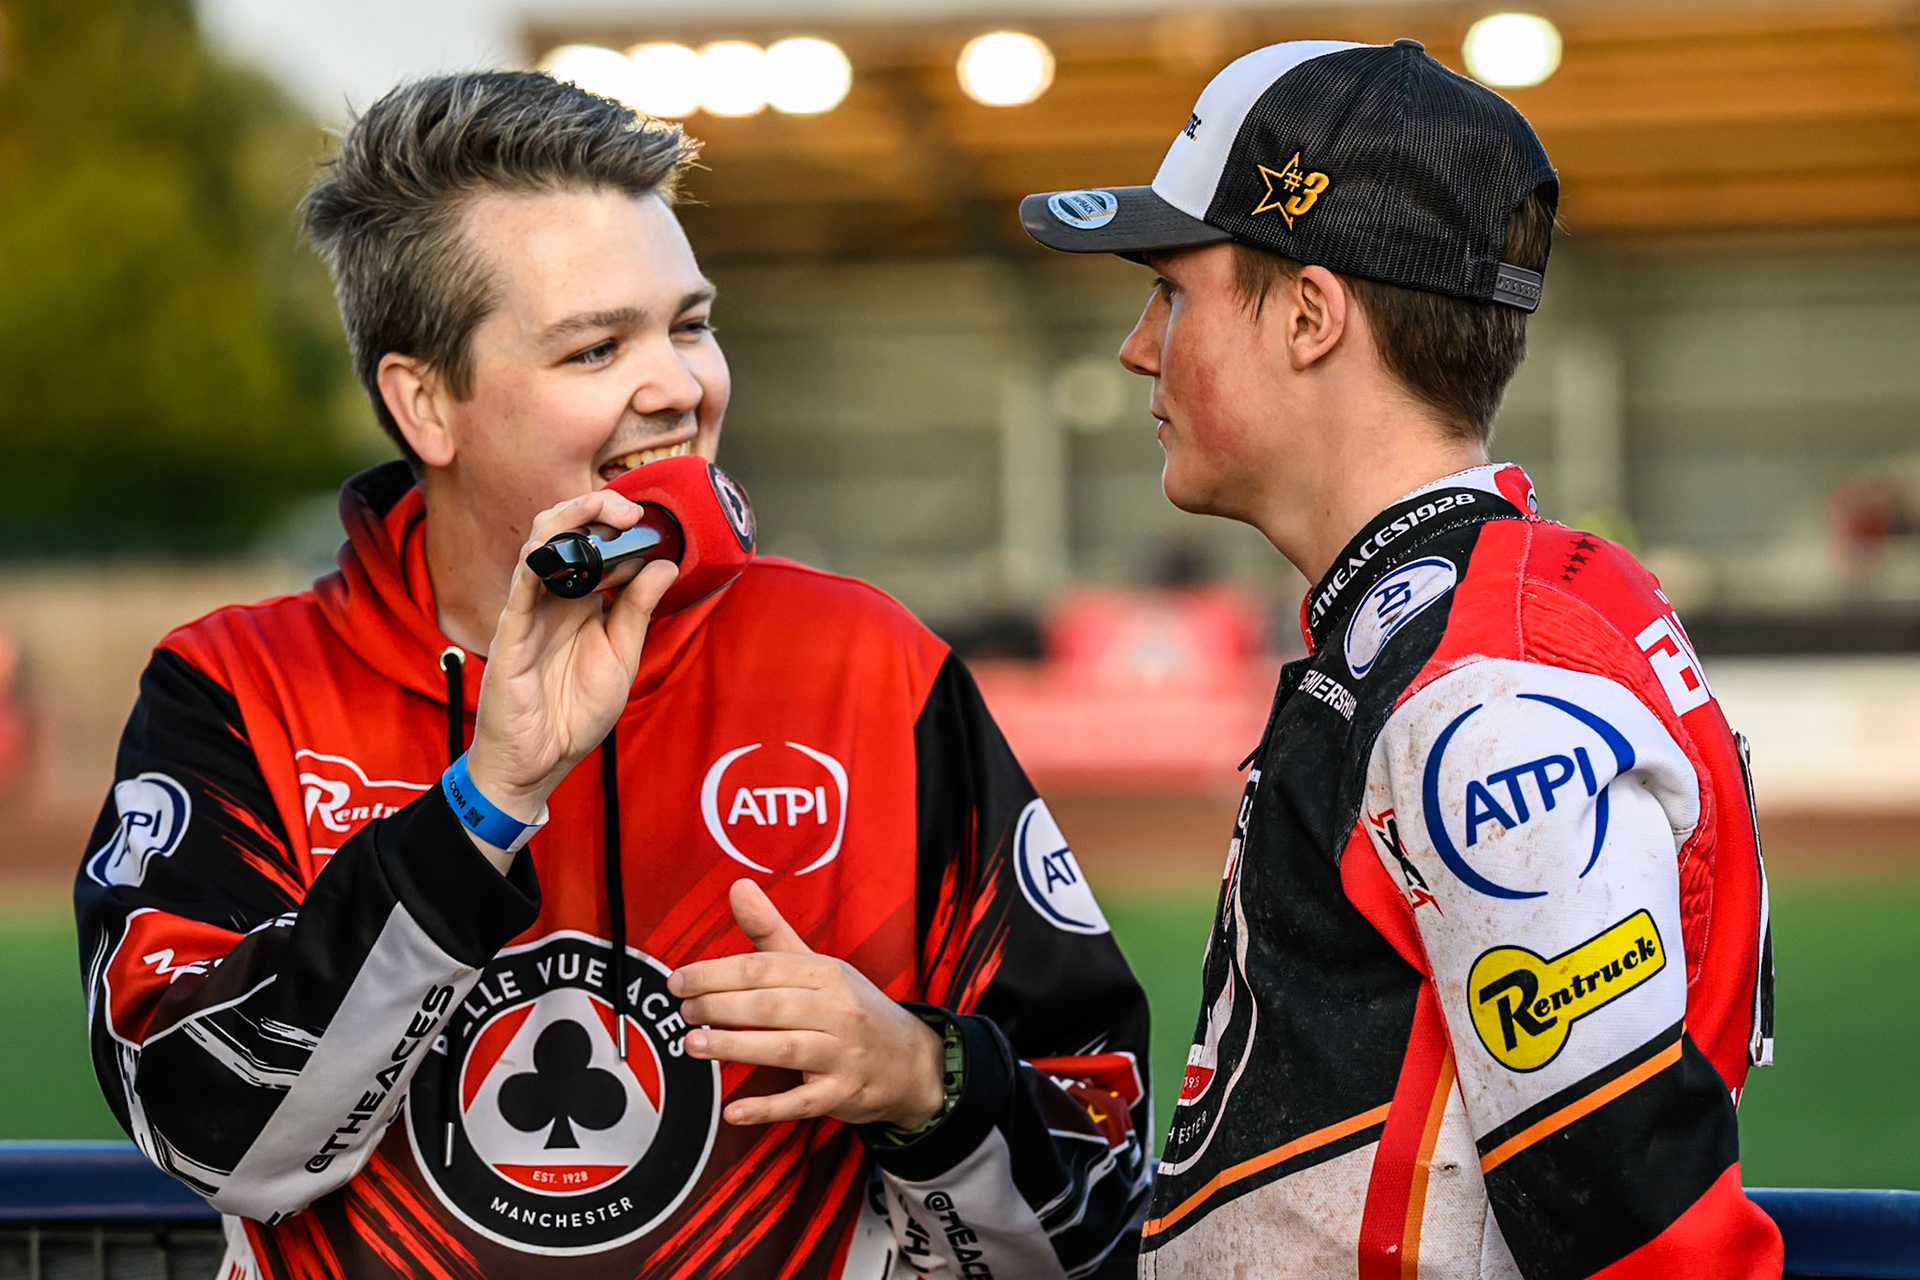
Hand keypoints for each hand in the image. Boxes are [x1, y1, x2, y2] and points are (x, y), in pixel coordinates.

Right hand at [465, 491, 677, 819]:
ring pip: (538, 546)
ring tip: (602, 509)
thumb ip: (637, 611)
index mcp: (581, 603)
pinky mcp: (511, 633)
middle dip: (594, 508)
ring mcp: (529, 611)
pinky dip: (539, 561)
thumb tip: (664, 565)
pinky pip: (520, 587)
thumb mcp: (621, 657)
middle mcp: (553, 599)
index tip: (650, 519)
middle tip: (630, 509)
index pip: (593, 545)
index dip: (617, 523)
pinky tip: (560, 547)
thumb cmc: (574, 713)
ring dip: (569, 519)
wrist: (541, 761)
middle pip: (563, 532)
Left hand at [669, 879, 945, 1128]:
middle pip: (769, 1006)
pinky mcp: (842, 1093)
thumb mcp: (818, 965)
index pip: (763, 968)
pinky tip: (732, 1111)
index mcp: (826, 973)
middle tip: (683, 1011)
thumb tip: (738, 886)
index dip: (715, 974)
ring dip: (734, 1047)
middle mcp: (837, 1010)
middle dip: (719, 1007)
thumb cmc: (851, 1008)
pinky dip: (766, 1107)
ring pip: (782, 1049)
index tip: (680, 981)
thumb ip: (772, 931)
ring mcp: (842, 1053)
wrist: (911, 1060)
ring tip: (693, 1044)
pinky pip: (801, 1101)